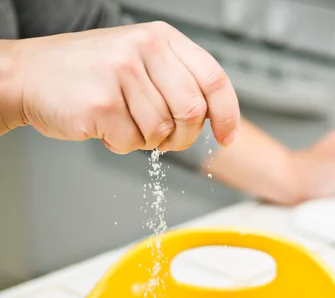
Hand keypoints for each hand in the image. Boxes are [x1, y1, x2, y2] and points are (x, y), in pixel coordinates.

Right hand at [5, 22, 239, 152]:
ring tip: (123, 123)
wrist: (31, 76)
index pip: (213, 78)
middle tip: (164, 139)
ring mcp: (121, 74)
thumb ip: (175, 80)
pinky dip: (121, 145)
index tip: (226, 136)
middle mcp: (143, 49)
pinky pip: (132, 143)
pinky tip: (104, 126)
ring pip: (161, 132)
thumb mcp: (138, 61)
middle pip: (192, 111)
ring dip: (146, 141)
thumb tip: (212, 115)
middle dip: (183, 136)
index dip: (227, 114)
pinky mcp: (102, 103)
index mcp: (160, 38)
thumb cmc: (87, 74)